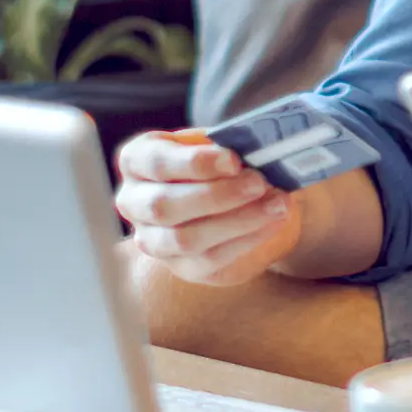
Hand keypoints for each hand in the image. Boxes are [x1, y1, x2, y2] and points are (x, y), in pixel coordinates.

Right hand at [114, 127, 303, 287]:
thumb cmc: (223, 161)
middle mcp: (134, 203)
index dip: (194, 162)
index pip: (155, 162)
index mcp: (137, 161)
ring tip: (277, 204)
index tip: (234, 160)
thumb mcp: (219, 144)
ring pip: (186, 238)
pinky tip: (274, 221)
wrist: (240, 197)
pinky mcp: (185, 267)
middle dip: (217, 194)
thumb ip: (228, 145)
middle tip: (259, 183)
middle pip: (164, 206)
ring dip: (238, 220)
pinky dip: (248, 238)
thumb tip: (254, 149)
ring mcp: (155, 240)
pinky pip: (212, 258)